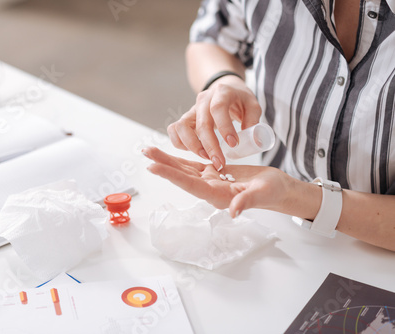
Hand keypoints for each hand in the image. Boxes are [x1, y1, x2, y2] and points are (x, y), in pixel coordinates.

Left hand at [143, 147, 294, 216]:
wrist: (277, 189)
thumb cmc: (272, 192)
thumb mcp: (262, 194)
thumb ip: (246, 201)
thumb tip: (233, 212)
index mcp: (218, 196)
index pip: (190, 185)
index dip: (171, 175)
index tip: (153, 167)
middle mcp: (209, 189)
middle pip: (181, 176)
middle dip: (162, 164)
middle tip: (144, 153)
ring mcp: (210, 181)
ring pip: (184, 169)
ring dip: (167, 160)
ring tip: (149, 150)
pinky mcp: (214, 173)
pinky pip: (193, 165)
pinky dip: (180, 159)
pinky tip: (167, 154)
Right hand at [167, 75, 261, 169]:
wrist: (225, 89)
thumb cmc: (239, 100)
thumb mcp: (252, 105)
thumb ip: (253, 120)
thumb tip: (254, 141)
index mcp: (222, 92)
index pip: (218, 108)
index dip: (224, 127)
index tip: (233, 144)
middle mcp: (203, 99)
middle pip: (201, 123)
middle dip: (210, 146)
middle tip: (220, 162)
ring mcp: (192, 109)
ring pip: (181, 127)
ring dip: (192, 146)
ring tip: (206, 157)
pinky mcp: (185, 119)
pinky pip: (174, 130)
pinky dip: (180, 143)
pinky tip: (195, 151)